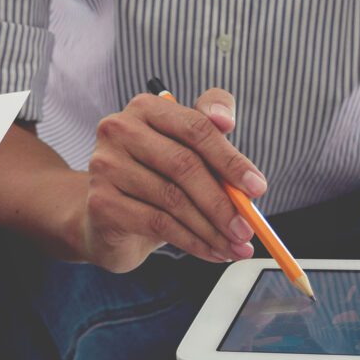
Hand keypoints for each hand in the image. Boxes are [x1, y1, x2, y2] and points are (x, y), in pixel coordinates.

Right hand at [68, 88, 266, 270]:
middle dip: (223, 202)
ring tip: (235, 246)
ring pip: (173, 199)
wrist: (108, 219)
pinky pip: (158, 224)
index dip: (230, 159)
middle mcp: (120, 129)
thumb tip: (227, 122)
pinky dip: (193, 242)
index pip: (196, 128)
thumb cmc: (155, 179)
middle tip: (248, 228)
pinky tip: (212, 252)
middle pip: (184, 165)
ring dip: (212, 229)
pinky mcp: (101, 202)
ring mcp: (106, 165)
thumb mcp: (186, 151)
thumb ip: (211, 133)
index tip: (258, 188)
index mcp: (146, 107)